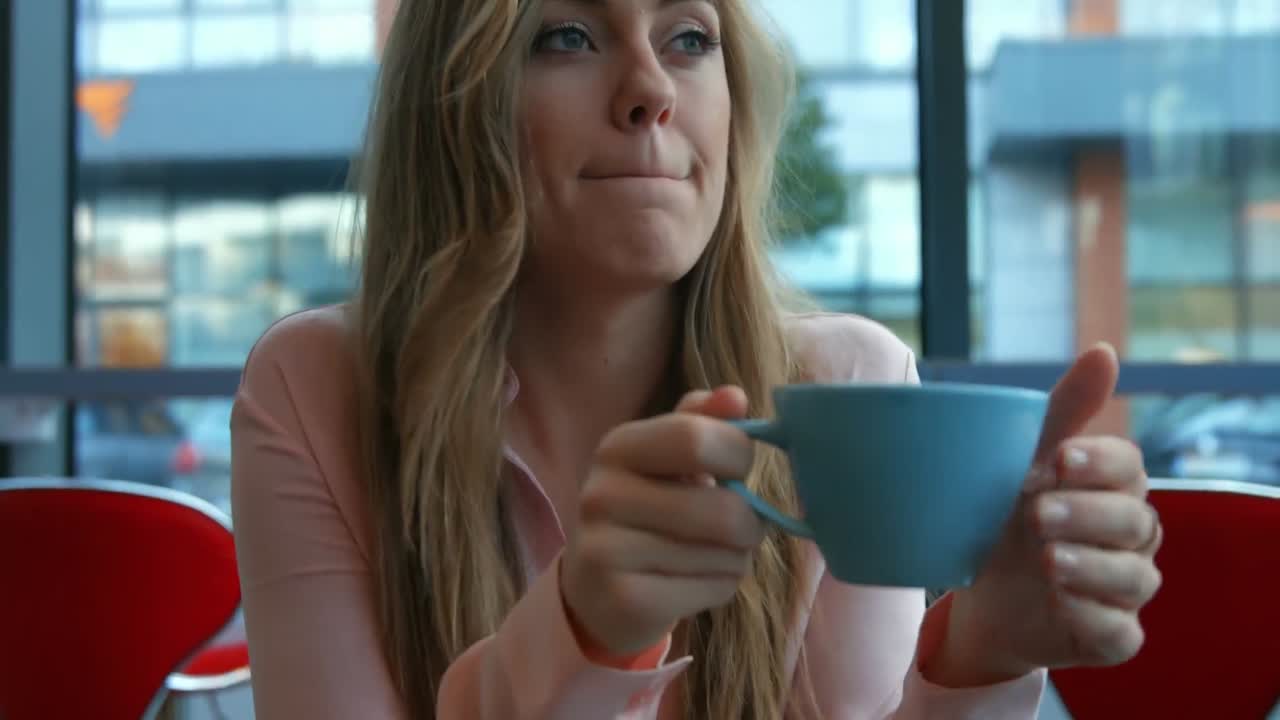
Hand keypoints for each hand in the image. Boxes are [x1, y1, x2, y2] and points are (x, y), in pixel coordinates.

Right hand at [560, 386, 766, 656]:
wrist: (598, 590)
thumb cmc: (649, 510)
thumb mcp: (668, 459)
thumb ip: (703, 422)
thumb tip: (735, 397)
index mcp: (617, 447)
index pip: (697, 438)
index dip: (739, 455)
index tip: (738, 470)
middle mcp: (602, 494)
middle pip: (723, 509)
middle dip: (751, 523)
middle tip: (741, 526)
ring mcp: (607, 549)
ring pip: (725, 554)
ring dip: (736, 558)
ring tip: (709, 555)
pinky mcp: (626, 599)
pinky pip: (713, 589)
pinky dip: (721, 587)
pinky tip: (693, 583)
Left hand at [927, 343, 1163, 684]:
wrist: (980, 595)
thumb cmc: (1008, 518)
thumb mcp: (1019, 464)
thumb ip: (1061, 414)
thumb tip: (1105, 352)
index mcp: (1112, 487)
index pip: (1128, 466)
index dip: (1099, 463)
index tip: (1057, 460)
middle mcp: (1130, 537)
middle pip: (1134, 520)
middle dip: (1086, 515)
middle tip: (1036, 513)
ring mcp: (1125, 589)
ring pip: (1135, 578)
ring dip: (1091, 567)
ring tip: (1048, 561)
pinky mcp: (1112, 636)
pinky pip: (1120, 633)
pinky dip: (1093, 618)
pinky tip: (1061, 604)